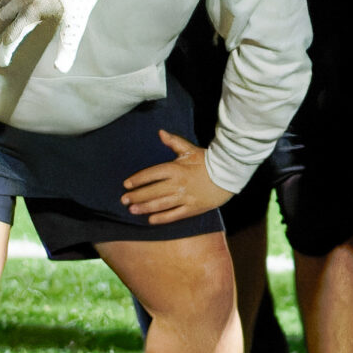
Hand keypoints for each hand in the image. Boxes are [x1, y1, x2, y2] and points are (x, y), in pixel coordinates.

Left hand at [121, 129, 235, 222]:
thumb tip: (160, 132)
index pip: (151, 174)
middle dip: (136, 196)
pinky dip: (162, 218)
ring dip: (145, 207)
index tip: (126, 184)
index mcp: (176, 169)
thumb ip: (173, 142)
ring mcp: (185, 198)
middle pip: (152, 191)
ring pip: (160, 204)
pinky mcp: (192, 208)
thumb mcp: (190, 149)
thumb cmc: (207, 161)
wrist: (228, 174)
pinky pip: (174, 215)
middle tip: (124, 200)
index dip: (137, 179)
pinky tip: (151, 220)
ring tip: (132, 210)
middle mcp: (178, 184)